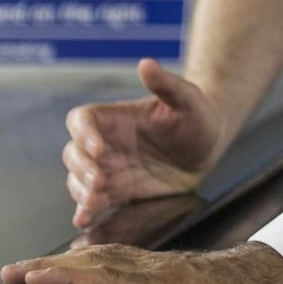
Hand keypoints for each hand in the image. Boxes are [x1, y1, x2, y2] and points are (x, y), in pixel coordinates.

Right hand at [0, 241, 282, 283]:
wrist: (272, 272)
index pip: (109, 279)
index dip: (71, 277)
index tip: (36, 276)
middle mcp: (155, 269)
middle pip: (94, 263)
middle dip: (49, 265)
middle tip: (8, 271)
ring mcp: (154, 264)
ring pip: (100, 257)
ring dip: (61, 261)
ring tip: (24, 267)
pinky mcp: (157, 265)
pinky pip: (113, 258)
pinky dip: (84, 258)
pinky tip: (70, 261)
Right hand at [62, 58, 227, 229]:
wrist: (208, 146)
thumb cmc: (196, 115)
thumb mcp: (187, 98)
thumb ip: (166, 84)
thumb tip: (146, 64)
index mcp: (114, 118)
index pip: (82, 120)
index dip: (83, 133)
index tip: (98, 147)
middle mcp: (105, 143)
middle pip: (74, 153)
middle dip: (82, 168)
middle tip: (99, 180)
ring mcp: (109, 168)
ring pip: (79, 179)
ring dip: (81, 191)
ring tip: (94, 201)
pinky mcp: (119, 191)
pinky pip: (94, 202)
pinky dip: (86, 210)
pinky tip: (84, 219)